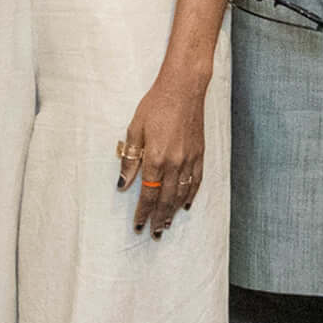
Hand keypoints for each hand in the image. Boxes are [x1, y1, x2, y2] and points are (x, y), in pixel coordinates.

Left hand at [117, 71, 209, 237]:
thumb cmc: (156, 105)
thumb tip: (122, 184)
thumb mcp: (135, 129)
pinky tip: (186, 204)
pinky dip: (191, 195)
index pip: (148, 194)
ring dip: (174, 212)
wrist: (184, 88)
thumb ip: (130, 160)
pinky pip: (196, 181)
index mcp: (156, 158)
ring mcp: (190, 159)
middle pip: (166, 199)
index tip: (138, 225)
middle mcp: (175, 163)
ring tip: (167, 225)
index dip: (143, 212)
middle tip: (154, 234)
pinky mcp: (200, 153)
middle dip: (158, 218)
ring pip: (182, 194)